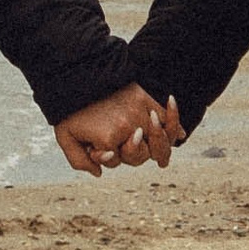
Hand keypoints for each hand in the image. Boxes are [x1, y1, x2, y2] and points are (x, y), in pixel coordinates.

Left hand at [54, 86, 184, 176]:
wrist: (77, 75)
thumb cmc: (71, 109)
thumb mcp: (66, 138)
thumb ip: (80, 161)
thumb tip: (100, 173)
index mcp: (109, 140)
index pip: (119, 161)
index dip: (108, 157)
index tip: (100, 149)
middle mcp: (128, 128)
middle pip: (143, 155)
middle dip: (133, 153)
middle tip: (126, 142)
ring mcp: (138, 113)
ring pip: (160, 138)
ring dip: (161, 142)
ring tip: (160, 144)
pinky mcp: (144, 99)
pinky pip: (166, 116)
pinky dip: (174, 123)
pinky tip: (182, 132)